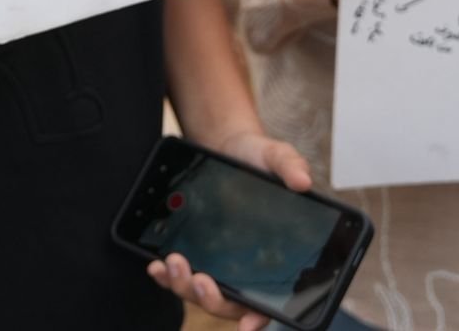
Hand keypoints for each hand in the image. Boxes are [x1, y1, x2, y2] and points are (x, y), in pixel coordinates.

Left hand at [146, 131, 313, 328]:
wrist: (228, 145)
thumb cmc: (258, 158)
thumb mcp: (277, 156)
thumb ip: (290, 166)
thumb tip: (302, 181)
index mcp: (274, 256)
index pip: (270, 298)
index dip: (259, 316)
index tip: (248, 324)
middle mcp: (245, 268)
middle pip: (228, 303)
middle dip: (212, 298)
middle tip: (201, 279)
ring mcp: (217, 263)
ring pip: (201, 292)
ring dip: (185, 286)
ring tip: (173, 262)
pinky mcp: (195, 253)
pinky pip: (181, 274)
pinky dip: (166, 275)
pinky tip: (156, 265)